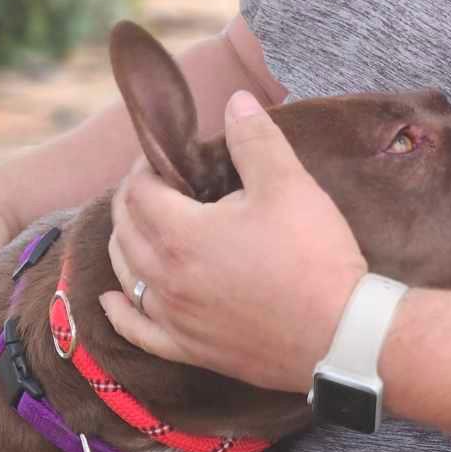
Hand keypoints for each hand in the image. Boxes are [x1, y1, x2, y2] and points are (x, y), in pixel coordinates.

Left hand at [102, 90, 366, 392]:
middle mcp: (165, 278)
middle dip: (132, 200)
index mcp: (180, 234)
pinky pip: (137, 331)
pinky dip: (119, 312)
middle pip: (125, 230)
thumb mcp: (288, 184)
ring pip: (126, 276)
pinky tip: (111, 300)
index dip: (147, 165)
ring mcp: (173, 318)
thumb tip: (235, 102)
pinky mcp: (188, 349)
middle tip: (156, 185)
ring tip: (136, 226)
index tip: (169, 157)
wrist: (338, 335)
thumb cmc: (314, 257)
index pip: (139, 190)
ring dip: (124, 244)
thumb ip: (254, 139)